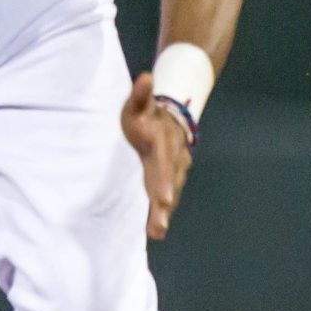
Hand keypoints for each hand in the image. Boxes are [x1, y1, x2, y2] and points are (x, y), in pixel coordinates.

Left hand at [121, 72, 193, 239]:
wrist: (171, 116)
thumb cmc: (147, 112)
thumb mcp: (139, 103)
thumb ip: (141, 94)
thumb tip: (145, 77)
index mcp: (162, 143)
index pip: (163, 163)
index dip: (164, 182)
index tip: (162, 198)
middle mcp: (171, 160)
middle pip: (168, 184)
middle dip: (164, 205)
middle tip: (159, 226)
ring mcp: (171, 171)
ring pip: (169, 194)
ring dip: (163, 213)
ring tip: (157, 232)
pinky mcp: (166, 179)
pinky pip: (164, 197)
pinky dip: (161, 213)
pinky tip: (155, 232)